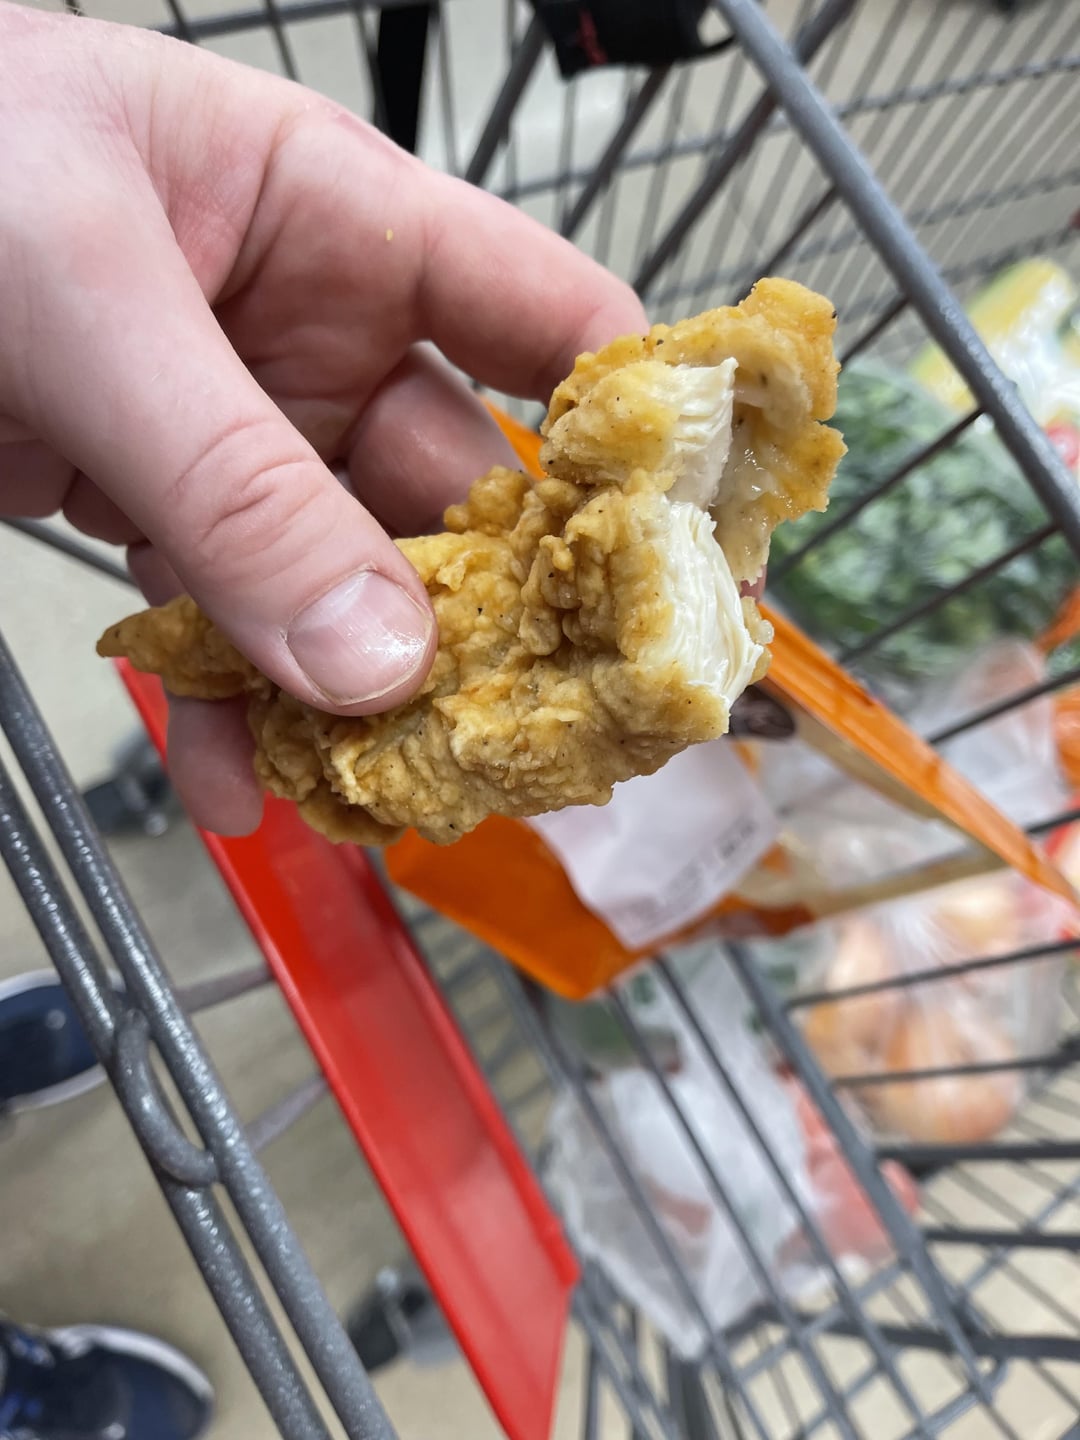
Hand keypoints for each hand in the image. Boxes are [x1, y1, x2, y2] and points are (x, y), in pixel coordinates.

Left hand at [0, 2, 646, 833]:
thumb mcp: (85, 295)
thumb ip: (232, 483)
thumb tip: (379, 662)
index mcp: (343, 227)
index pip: (551, 327)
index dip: (639, 437)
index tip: (695, 566)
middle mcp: (315, 340)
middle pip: (460, 502)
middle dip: (494, 626)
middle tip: (535, 741)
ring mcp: (240, 440)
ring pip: (345, 592)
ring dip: (361, 700)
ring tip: (380, 794)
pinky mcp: (155, 516)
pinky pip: (224, 630)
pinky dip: (231, 714)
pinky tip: (236, 784)